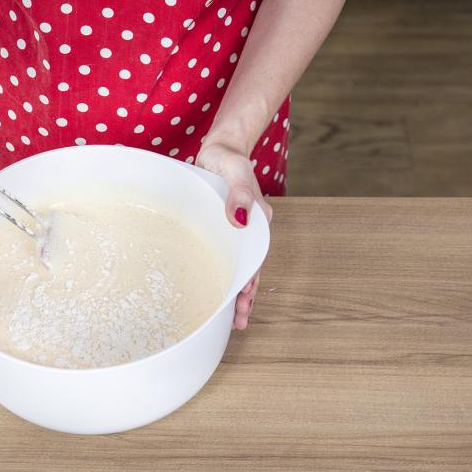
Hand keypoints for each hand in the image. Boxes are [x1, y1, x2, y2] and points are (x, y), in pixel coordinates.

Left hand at [196, 141, 272, 329]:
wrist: (220, 148)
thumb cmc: (228, 158)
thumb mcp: (236, 171)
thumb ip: (240, 193)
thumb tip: (242, 219)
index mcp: (257, 221)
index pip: (255, 259)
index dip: (250, 282)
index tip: (244, 301)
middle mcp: (248, 230)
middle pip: (249, 269)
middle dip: (245, 297)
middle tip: (237, 322)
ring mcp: (235, 231)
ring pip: (238, 266)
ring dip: (235, 291)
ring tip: (231, 317)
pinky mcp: (221, 229)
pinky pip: (224, 256)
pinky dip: (223, 273)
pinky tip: (215, 287)